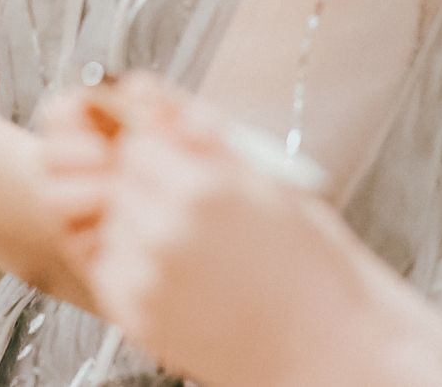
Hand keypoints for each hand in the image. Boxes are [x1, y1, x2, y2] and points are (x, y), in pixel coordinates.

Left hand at [40, 77, 441, 386]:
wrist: (330, 349)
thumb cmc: (311, 265)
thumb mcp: (267, 179)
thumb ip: (198, 134)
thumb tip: (144, 92)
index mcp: (202, 187)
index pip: (136, 139)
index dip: (153, 142)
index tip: (171, 152)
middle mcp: (164, 231)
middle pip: (118, 177)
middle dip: (143, 178)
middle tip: (188, 200)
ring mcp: (146, 278)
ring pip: (111, 221)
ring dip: (136, 218)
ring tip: (192, 239)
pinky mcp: (138, 316)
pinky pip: (112, 266)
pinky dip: (133, 259)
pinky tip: (181, 267)